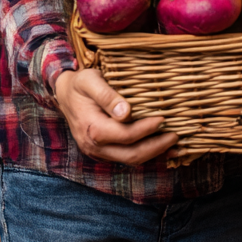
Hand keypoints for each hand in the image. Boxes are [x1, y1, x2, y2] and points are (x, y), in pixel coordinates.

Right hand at [54, 68, 178, 164]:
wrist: (65, 94)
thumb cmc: (80, 84)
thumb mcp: (90, 81)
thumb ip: (107, 96)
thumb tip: (125, 112)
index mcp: (92, 129)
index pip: (126, 135)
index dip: (147, 129)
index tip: (164, 118)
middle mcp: (94, 146)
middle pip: (131, 155)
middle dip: (156, 147)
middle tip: (176, 136)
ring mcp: (99, 152)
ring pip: (130, 160)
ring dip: (154, 154)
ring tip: (175, 145)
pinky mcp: (104, 151)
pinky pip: (127, 157)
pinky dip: (147, 155)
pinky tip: (164, 151)